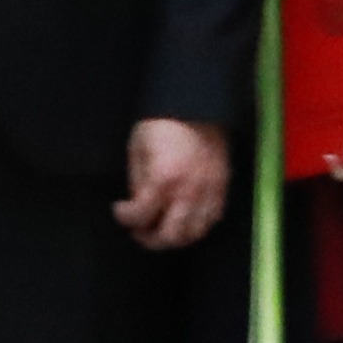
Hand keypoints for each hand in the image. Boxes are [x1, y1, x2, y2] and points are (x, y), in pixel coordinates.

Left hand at [116, 115, 229, 248]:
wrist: (194, 104)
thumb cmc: (161, 124)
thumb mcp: (137, 150)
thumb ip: (137, 183)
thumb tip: (138, 205)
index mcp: (163, 180)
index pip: (141, 216)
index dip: (124, 218)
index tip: (120, 210)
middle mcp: (188, 191)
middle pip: (170, 236)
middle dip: (150, 239)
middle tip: (140, 231)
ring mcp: (208, 191)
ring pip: (194, 233)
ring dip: (175, 237)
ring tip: (162, 227)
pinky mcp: (222, 186)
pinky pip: (213, 219)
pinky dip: (197, 225)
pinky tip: (185, 218)